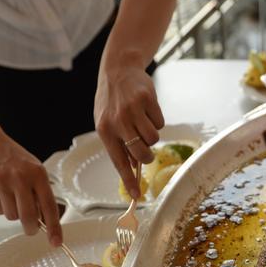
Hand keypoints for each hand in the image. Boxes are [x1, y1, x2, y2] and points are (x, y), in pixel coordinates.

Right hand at [0, 132, 62, 244]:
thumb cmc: (13, 157)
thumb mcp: (33, 168)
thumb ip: (40, 192)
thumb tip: (45, 220)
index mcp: (37, 173)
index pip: (49, 206)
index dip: (54, 227)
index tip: (56, 242)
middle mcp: (20, 177)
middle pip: (28, 217)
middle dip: (31, 228)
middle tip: (32, 229)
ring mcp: (1, 182)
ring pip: (11, 216)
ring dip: (13, 212)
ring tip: (11, 196)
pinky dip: (0, 206)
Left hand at [94, 64, 163, 198]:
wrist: (118, 70)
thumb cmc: (113, 101)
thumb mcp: (107, 122)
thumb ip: (118, 143)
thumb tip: (132, 167)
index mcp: (105, 130)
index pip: (119, 161)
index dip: (129, 180)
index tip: (138, 196)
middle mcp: (117, 121)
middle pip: (141, 153)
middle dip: (147, 155)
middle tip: (146, 151)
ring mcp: (133, 110)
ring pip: (153, 138)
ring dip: (152, 135)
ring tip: (143, 123)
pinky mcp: (147, 100)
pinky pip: (160, 122)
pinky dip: (157, 119)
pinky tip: (147, 109)